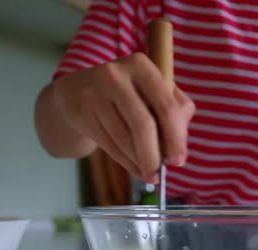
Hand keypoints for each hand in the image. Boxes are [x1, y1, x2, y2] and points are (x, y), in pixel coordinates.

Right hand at [51, 53, 195, 182]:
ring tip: (149, 173)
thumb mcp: (154, 90)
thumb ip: (176, 109)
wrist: (78, 90)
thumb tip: (180, 144)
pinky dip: (126, 162)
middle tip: (160, 175)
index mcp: (141, 65)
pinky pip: (109, 145)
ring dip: (139, 161)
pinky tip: (135, 168)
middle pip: (142, 124)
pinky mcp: (81, 114)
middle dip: (154, 155)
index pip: (165, 106)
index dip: (175, 137)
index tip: (179, 161)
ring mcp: (95, 94)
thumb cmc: (128, 93)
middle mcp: (116, 75)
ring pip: (124, 138)